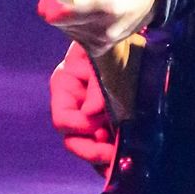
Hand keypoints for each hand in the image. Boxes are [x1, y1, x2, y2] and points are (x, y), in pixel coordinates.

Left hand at [29, 0, 159, 53]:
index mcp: (105, 6)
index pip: (58, 6)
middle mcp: (103, 31)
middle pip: (55, 17)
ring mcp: (102, 42)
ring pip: (61, 26)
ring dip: (65, 7)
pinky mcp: (100, 47)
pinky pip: (72, 33)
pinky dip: (74, 19)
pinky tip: (89, 6)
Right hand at [49, 41, 114, 171]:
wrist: (131, 33)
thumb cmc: (113, 42)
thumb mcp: (103, 59)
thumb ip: (97, 87)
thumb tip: (91, 114)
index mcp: (65, 85)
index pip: (63, 119)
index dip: (79, 127)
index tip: (100, 127)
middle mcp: (74, 104)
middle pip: (73, 140)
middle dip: (91, 151)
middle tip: (111, 154)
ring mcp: (91, 115)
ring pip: (89, 147)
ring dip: (103, 156)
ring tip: (120, 158)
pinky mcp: (109, 121)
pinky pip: (105, 145)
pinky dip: (113, 155)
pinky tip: (126, 159)